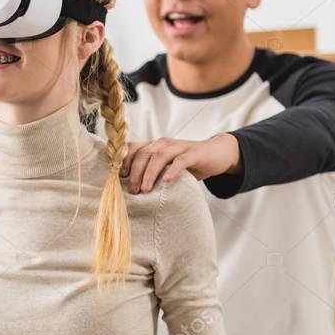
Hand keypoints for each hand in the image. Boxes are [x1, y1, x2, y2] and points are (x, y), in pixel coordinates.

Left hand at [120, 134, 241, 193]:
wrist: (216, 154)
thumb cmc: (187, 164)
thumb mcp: (166, 168)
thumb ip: (151, 174)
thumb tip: (130, 191)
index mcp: (153, 146)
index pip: (132, 149)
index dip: (123, 162)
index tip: (118, 178)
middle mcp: (163, 143)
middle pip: (143, 154)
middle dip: (135, 173)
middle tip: (133, 190)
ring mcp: (178, 146)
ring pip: (159, 156)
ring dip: (150, 173)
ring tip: (146, 189)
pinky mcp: (194, 153)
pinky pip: (181, 160)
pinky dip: (172, 170)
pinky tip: (167, 181)